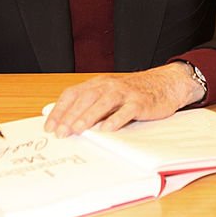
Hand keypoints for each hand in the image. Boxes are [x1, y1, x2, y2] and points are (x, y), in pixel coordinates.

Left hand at [44, 62, 203, 137]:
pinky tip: (107, 129)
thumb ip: (92, 105)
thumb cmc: (135, 92)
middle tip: (61, 132)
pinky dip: (116, 120)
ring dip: (89, 116)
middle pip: (85, 98)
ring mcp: (125, 93)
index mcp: (99, 83)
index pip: (73, 94)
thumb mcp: (110, 94)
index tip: (50, 127)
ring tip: (78, 130)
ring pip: (103, 102)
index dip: (60, 110)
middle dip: (71, 116)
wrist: (165, 84)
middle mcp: (110, 85)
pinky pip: (126, 110)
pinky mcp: (140, 102)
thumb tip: (67, 123)